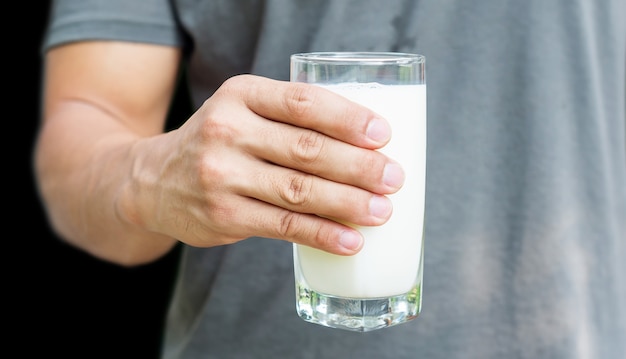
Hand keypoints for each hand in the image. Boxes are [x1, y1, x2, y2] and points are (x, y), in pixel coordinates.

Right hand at [125, 74, 404, 254]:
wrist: (153, 179)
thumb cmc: (219, 142)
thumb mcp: (243, 111)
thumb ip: (290, 119)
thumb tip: (365, 144)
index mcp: (240, 94)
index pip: (302, 102)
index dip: (347, 118)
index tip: (383, 134)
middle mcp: (227, 131)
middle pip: (306, 149)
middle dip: (358, 166)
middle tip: (393, 177)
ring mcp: (222, 175)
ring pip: (299, 190)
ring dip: (348, 202)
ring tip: (382, 211)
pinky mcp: (224, 215)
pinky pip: (283, 226)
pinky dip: (322, 234)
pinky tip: (350, 240)